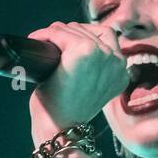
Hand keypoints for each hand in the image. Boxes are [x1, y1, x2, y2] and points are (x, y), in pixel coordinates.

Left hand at [25, 21, 128, 138]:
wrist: (59, 127)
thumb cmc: (67, 111)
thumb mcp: (89, 88)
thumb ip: (94, 69)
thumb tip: (75, 41)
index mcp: (121, 72)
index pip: (107, 36)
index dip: (83, 36)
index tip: (65, 43)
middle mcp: (116, 62)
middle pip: (90, 29)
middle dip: (67, 33)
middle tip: (50, 44)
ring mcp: (102, 55)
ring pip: (74, 29)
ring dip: (55, 33)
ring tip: (42, 43)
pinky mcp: (84, 51)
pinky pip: (59, 32)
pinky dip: (45, 34)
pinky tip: (37, 41)